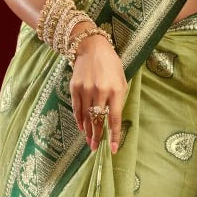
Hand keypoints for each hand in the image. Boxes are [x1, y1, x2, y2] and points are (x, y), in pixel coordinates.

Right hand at [69, 30, 126, 152]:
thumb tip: (112, 119)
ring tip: (89, 142)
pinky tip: (81, 128)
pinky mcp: (75, 87)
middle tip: (95, 149)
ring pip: (86, 117)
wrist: (92, 48)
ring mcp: (86, 89)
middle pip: (98, 120)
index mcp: (116, 90)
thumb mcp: (121, 80)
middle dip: (97, 137)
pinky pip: (76, 108)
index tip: (112, 149)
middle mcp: (100, 92)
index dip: (113, 135)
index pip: (114, 119)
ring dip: (88, 131)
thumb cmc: (111, 65)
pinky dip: (79, 119)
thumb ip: (118, 98)